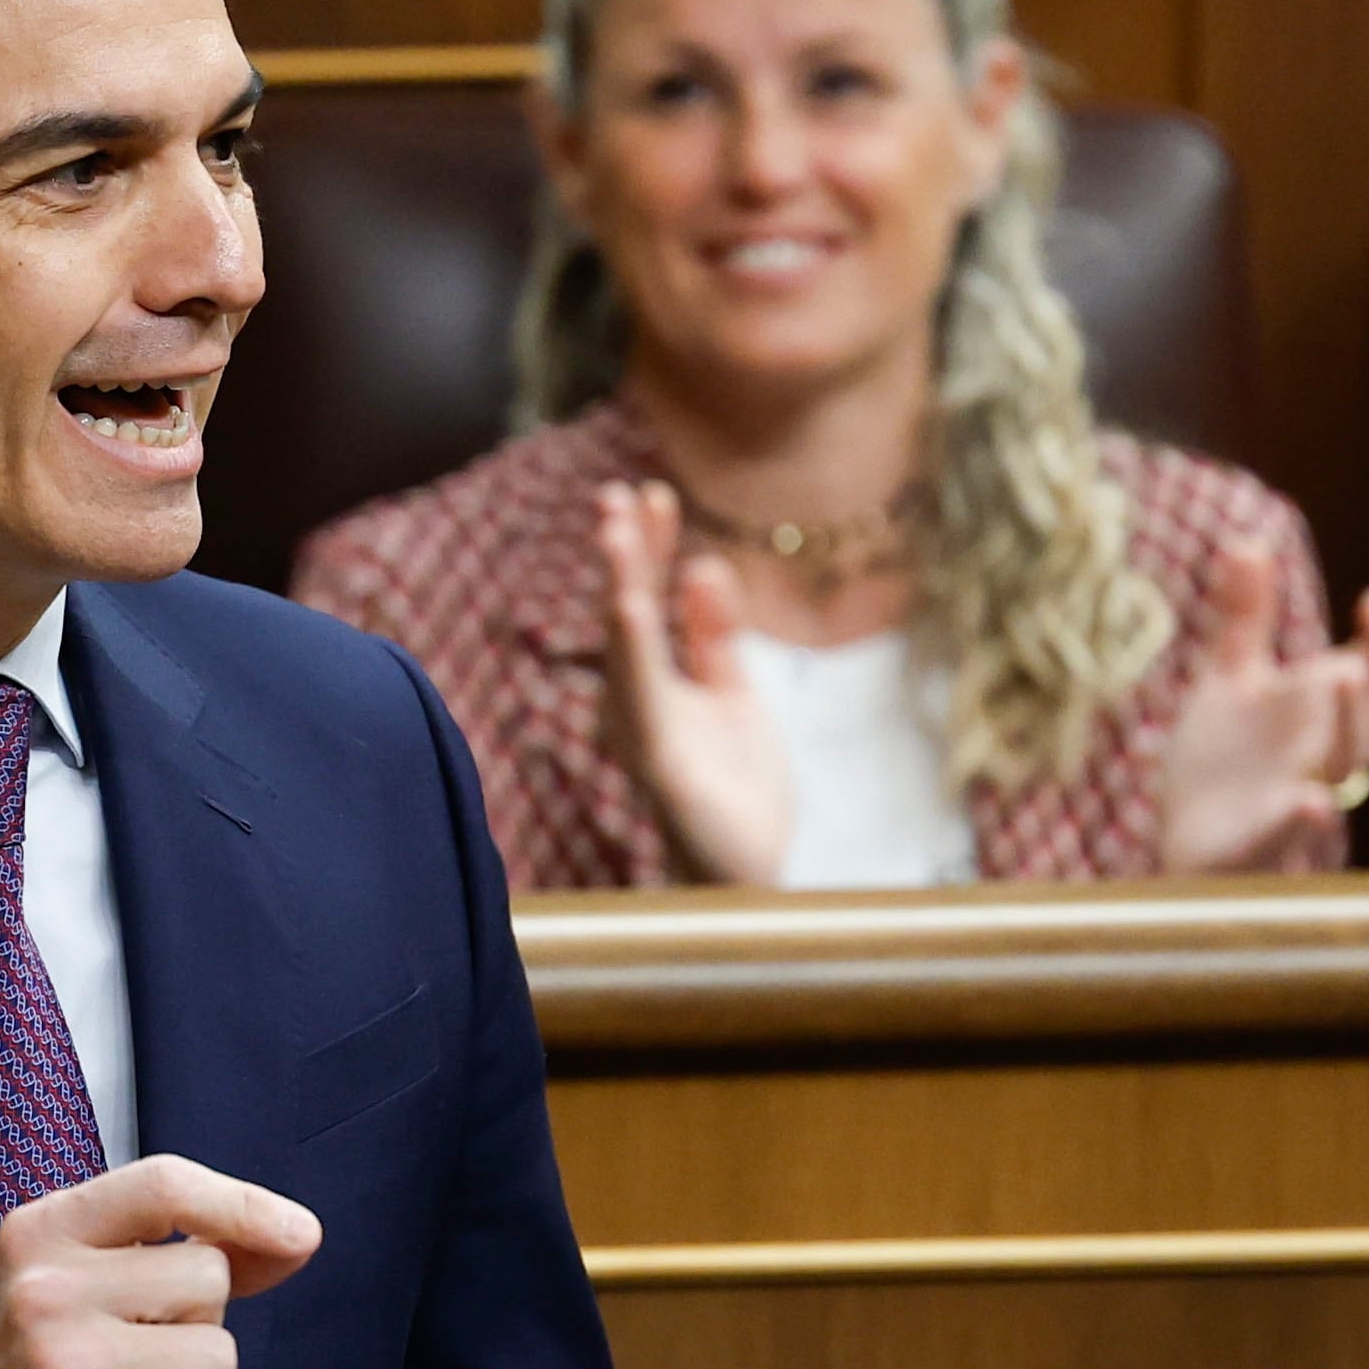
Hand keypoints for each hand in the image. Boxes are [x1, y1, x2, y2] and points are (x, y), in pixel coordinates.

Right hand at [0, 1155, 321, 1368]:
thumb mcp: (81, 1294)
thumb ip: (175, 1255)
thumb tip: (292, 1238)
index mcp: (40, 1235)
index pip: (164, 1184)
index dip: (244, 1205)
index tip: (299, 1234)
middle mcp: (45, 1289)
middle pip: (207, 1276)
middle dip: (196, 1328)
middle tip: (130, 1365)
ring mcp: (62, 1362)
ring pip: (215, 1355)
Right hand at [594, 479, 791, 884]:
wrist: (750, 876)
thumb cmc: (736, 795)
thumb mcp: (736, 696)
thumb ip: (717, 637)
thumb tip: (704, 564)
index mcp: (661, 683)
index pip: (652, 602)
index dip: (651, 547)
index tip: (653, 492)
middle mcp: (638, 700)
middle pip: (629, 611)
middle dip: (625, 551)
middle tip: (618, 493)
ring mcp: (642, 727)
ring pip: (626, 642)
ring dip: (621, 580)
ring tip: (617, 526)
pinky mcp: (657, 756)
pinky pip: (643, 689)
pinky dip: (633, 641)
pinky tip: (630, 600)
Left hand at [1158, 547, 1368, 872]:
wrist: (1183, 836)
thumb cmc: (1221, 759)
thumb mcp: (1230, 675)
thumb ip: (1247, 616)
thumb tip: (1247, 542)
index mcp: (1330, 708)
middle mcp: (1331, 747)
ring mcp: (1305, 791)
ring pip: (1352, 760)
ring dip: (1356, 717)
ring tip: (1348, 671)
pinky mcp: (1268, 836)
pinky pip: (1295, 827)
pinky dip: (1305, 815)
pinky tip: (1311, 802)